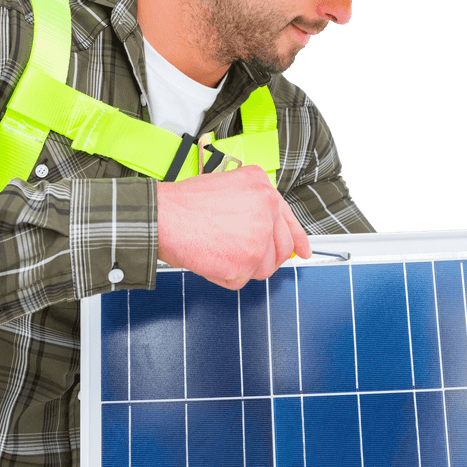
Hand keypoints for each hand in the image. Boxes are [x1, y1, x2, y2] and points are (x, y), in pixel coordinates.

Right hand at [156, 165, 310, 288]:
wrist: (163, 217)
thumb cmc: (184, 204)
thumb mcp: (227, 187)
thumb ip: (251, 206)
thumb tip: (265, 231)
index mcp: (262, 187)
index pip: (288, 218)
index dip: (297, 238)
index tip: (303, 250)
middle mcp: (267, 207)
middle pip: (280, 248)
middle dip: (263, 258)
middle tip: (244, 258)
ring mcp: (259, 234)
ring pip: (262, 267)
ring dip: (241, 267)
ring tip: (218, 251)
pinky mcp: (247, 259)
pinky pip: (240, 279)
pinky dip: (223, 276)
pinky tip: (210, 258)